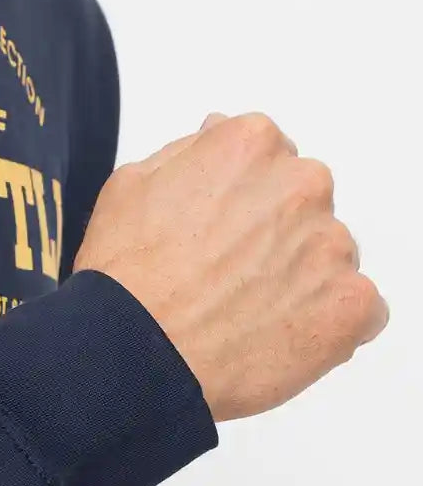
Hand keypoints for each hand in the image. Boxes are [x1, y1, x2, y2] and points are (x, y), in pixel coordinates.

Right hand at [72, 111, 388, 421]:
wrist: (138, 352)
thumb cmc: (128, 273)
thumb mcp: (132, 182)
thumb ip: (188, 149)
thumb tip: (218, 133)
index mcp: (252, 144)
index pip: (268, 154)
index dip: (238, 193)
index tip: (217, 224)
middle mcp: (302, 183)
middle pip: (303, 198)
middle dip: (274, 228)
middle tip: (228, 269)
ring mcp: (333, 244)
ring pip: (328, 253)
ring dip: (299, 273)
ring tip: (245, 307)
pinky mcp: (354, 303)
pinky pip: (359, 307)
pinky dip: (327, 320)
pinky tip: (277, 333)